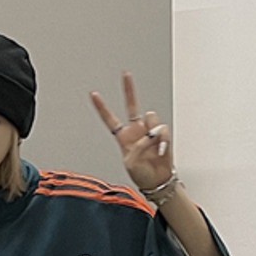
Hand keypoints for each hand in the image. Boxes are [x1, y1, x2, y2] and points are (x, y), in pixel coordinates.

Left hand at [89, 71, 173, 193]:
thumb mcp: (131, 163)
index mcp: (123, 138)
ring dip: (151, 131)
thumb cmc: (142, 174)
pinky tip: (160, 151)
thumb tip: (150, 134)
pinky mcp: (162, 134)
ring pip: (151, 117)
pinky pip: (162, 130)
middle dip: (129, 89)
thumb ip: (137, 147)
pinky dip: (162, 140)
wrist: (158, 181)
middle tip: (125, 74)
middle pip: (131, 105)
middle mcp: (136, 130)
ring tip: (152, 148)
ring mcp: (149, 131)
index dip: (102, 108)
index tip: (94, 94)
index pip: (110, 120)